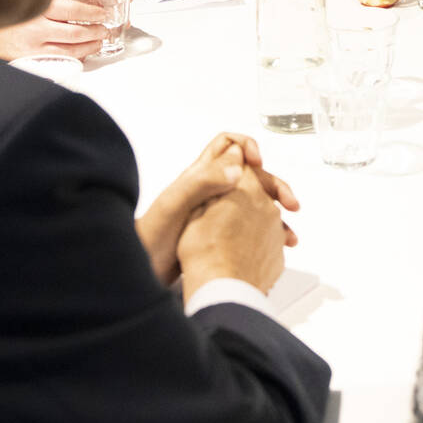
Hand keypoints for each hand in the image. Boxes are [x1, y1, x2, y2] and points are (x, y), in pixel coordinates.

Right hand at [0, 1, 106, 61]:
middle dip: (96, 31)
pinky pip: (59, 60)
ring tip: (98, 41)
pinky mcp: (29, 59)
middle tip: (105, 28)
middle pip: (76, 32)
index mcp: (38, 7)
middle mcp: (36, 27)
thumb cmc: (5, 10)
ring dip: (90, 46)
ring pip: (70, 49)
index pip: (74, 11)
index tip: (104, 13)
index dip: (93, 13)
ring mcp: (33, 46)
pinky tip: (82, 53)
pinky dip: (75, 57)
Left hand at [140, 132, 299, 285]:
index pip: (227, 145)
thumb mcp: (173, 206)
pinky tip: (272, 249)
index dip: (246, 147)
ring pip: (252, 204)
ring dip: (275, 214)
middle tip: (290, 203)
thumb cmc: (148, 241)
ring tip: (288, 233)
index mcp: (198, 177)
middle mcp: (207, 192)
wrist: (132, 277)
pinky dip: (265, 235)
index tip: (258, 165)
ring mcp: (212, 215)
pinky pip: (247, 228)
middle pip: (249, 176)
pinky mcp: (215, 237)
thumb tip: (236, 167)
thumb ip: (202, 183)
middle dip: (274, 185)